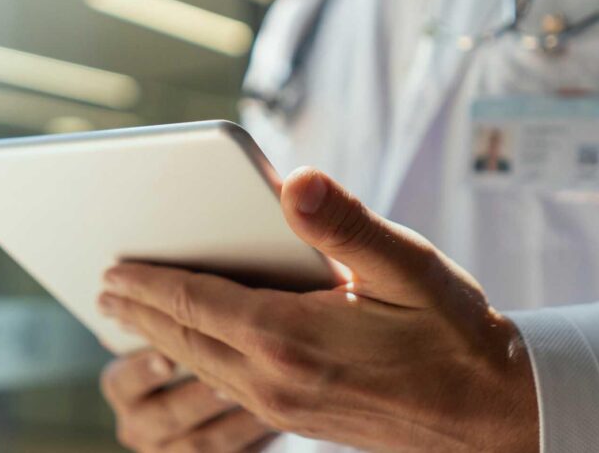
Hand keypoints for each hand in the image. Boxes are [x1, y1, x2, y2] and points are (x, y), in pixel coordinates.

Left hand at [98, 167, 539, 451]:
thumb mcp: (408, 268)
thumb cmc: (455, 335)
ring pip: (204, 369)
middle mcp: (278, 379)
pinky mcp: (303, 419)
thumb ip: (346, 224)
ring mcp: (288, 406)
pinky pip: (229, 388)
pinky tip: (199, 354)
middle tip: (104, 293)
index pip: (198, 303)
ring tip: (135, 322)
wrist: (493, 413)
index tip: (112, 269)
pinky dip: (199, 362)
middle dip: (141, 314)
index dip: (151, 283)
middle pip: (188, 340)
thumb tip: (296, 180)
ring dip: (164, 340)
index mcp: (293, 337)